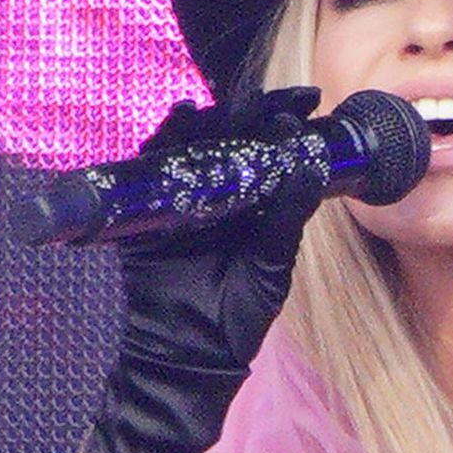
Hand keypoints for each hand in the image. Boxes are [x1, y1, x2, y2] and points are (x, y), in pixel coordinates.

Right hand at [115, 85, 325, 378]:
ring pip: (191, 148)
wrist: (193, 354)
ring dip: (208, 121)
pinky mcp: (142, 213)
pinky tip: (179, 123)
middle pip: (228, 139)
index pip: (266, 149)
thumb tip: (310, 167)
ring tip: (233, 103)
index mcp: (250, 200)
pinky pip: (148, 172)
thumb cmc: (237, 313)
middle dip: (248, 114)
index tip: (308, 100)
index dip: (283, 121)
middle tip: (272, 98)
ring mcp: (178, 199)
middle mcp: (215, 192)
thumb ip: (287, 218)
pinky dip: (161, 146)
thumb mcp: (272, 262)